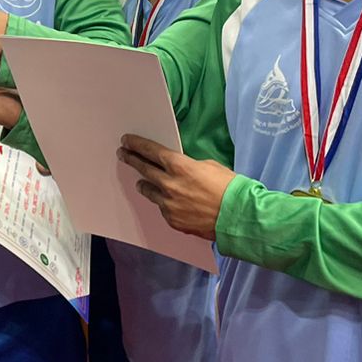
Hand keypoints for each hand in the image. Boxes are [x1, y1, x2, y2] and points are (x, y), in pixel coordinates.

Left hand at [117, 135, 235, 240]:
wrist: (237, 218)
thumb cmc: (230, 189)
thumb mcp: (210, 166)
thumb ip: (188, 166)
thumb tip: (179, 169)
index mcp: (180, 166)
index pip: (151, 151)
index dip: (137, 145)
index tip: (127, 141)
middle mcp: (169, 184)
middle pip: (143, 169)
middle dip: (132, 159)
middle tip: (123, 154)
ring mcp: (168, 204)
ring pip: (148, 190)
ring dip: (144, 183)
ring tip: (141, 181)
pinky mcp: (172, 220)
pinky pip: (162, 208)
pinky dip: (164, 203)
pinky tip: (169, 202)